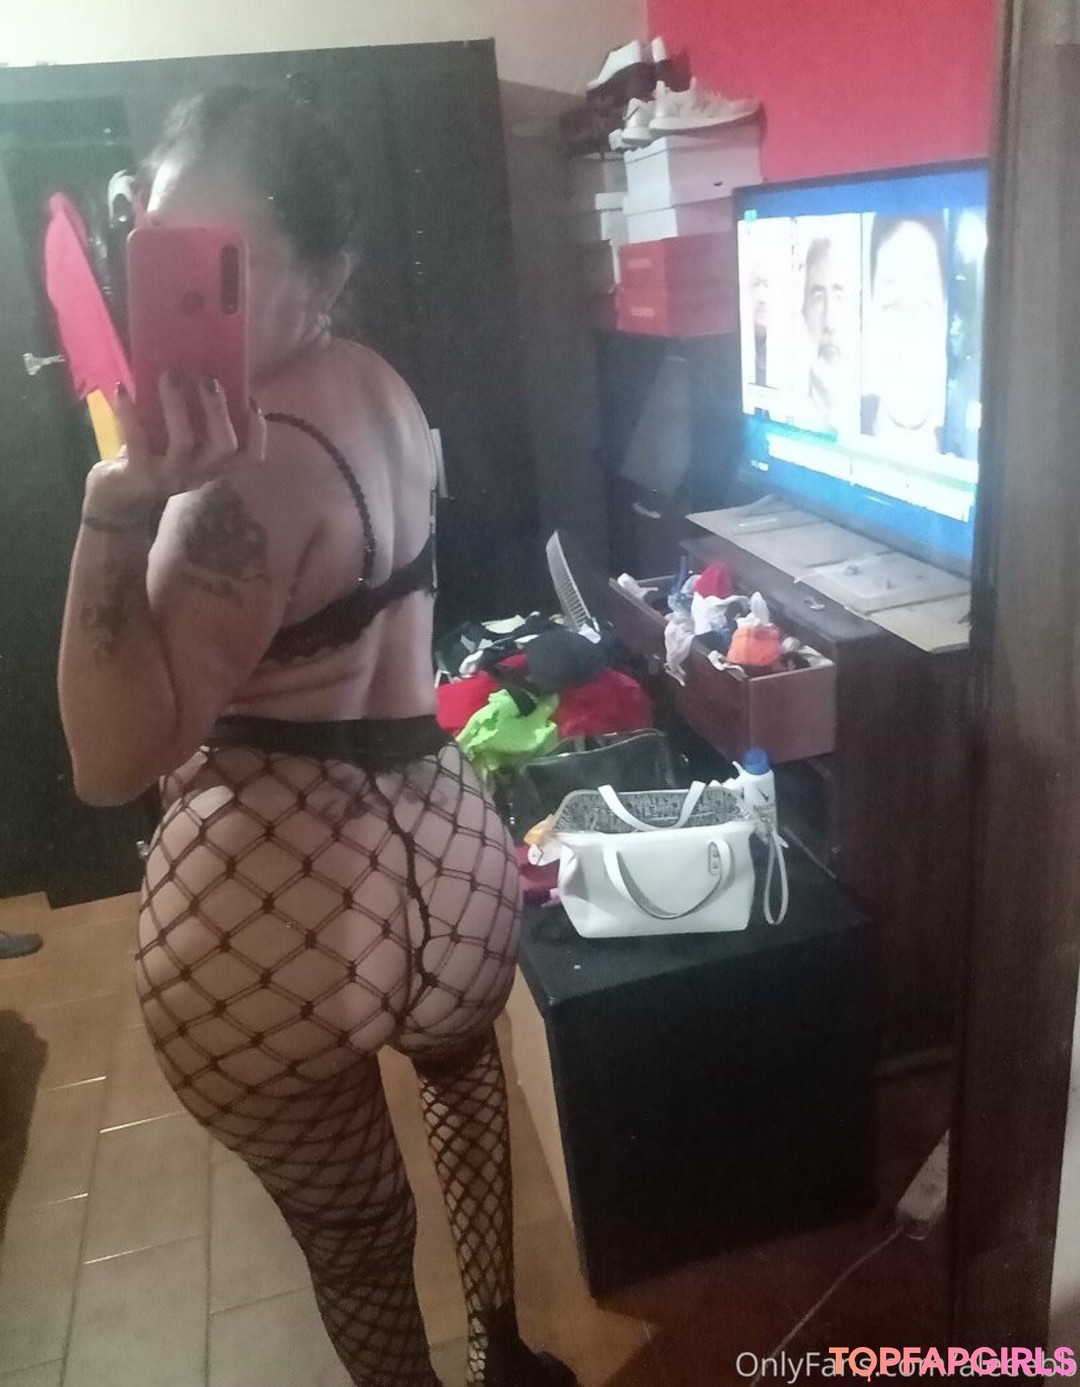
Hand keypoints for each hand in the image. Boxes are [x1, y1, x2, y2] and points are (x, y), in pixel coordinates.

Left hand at [85, 375, 266, 521]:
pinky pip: (137, 441)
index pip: (250, 456)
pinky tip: (122, 388)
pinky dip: (129, 413)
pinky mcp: (139, 474)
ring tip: (169, 375)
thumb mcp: (179, 445)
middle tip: (208, 379)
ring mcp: (169, 477)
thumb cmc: (153, 460)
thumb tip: (197, 370)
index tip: (251, 401)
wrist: (116, 501)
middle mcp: (198, 473)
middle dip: (218, 411)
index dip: (257, 431)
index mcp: (213, 466)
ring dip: (177, 406)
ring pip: (183, 443)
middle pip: (224, 447)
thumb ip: (194, 422)